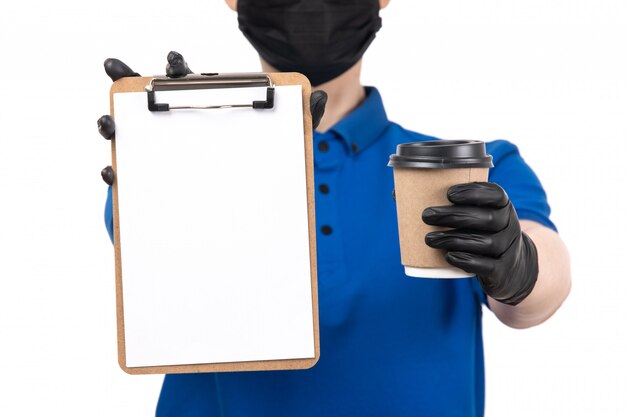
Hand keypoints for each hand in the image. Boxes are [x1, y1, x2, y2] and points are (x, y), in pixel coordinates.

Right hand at [96, 52, 326, 184]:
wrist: (239, 213)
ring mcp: (160, 158)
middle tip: (117, 68)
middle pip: (151, 103)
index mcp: (207, 115)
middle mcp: (179, 132)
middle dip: (132, 84)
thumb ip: (298, 121)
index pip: (190, 85)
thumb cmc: (256, 169)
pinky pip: (130, 180)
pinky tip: (112, 173)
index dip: (179, 71)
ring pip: (130, 136)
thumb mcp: (280, 145)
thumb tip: (318, 96)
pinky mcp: (150, 188)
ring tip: (106, 123)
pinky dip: (117, 175)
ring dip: (112, 125)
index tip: (173, 60)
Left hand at [422, 182, 537, 305]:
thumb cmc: (481, 232)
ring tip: (429, 239)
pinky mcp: (501, 271)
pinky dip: (467, 261)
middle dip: (453, 216)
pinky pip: (486, 265)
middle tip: (426, 216)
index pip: (495, 194)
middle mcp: (509, 225)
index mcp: (502, 206)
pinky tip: (448, 257)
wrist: (512, 267)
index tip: (449, 193)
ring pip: (483, 242)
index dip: (474, 192)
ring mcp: (507, 249)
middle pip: (485, 218)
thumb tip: (397, 195)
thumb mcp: (476, 216)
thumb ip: (445, 203)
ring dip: (453, 239)